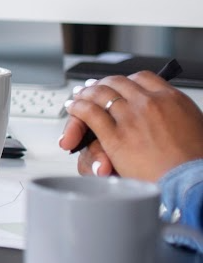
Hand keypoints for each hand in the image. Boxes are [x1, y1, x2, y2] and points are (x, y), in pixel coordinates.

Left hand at [60, 73, 202, 182]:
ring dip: (85, 94)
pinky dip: (77, 108)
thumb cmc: (196, 162)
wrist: (193, 184)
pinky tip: (73, 108)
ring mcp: (131, 118)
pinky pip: (89, 114)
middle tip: (92, 90)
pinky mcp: (115, 137)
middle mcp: (150, 103)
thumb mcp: (195, 127)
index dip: (125, 81)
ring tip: (78, 97)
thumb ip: (176, 115)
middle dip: (102, 85)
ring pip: (99, 94)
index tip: (118, 86)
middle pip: (116, 83)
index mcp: (172, 99)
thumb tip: (168, 112)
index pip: (142, 78)